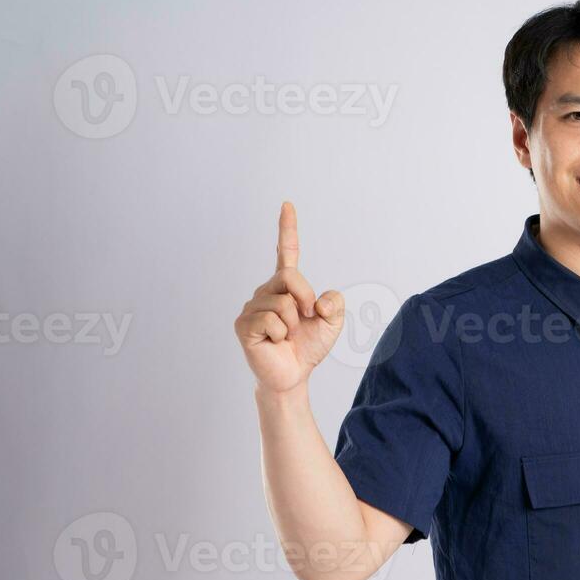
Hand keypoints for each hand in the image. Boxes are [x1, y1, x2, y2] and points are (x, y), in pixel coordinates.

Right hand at [233, 202, 344, 393]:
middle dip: (307, 299)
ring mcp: (252, 306)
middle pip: (291, 277)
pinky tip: (275, 342)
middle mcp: (265, 291)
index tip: (287, 205)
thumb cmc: (309, 346)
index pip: (286, 251)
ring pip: (283, 304)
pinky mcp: (244, 324)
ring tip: (286, 335)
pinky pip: (271, 321)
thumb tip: (320, 300)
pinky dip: (281, 334)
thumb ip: (336, 304)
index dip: (287, 228)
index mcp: (286, 286)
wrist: (294, 375)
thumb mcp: (333, 322)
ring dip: (294, 324)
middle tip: (307, 319)